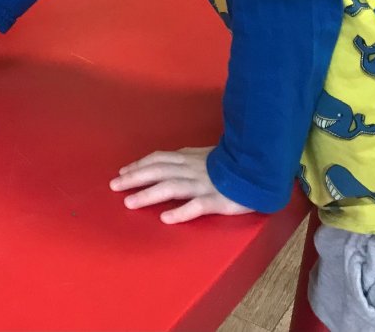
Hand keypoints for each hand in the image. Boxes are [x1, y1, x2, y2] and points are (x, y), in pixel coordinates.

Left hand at [110, 147, 253, 223]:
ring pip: (171, 188)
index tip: (122, 172)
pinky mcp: (217, 201)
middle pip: (158, 171)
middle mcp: (192, 170)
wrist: (261, 170)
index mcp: (190, 158)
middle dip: (134, 178)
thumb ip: (187, 159)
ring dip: (149, 195)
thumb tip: (165, 162)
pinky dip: (180, 212)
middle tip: (114, 186)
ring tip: (130, 203)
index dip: (139, 165)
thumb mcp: (207, 156)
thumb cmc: (233, 164)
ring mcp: (204, 185)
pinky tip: (166, 218)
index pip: (159, 159)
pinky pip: (197, 206)